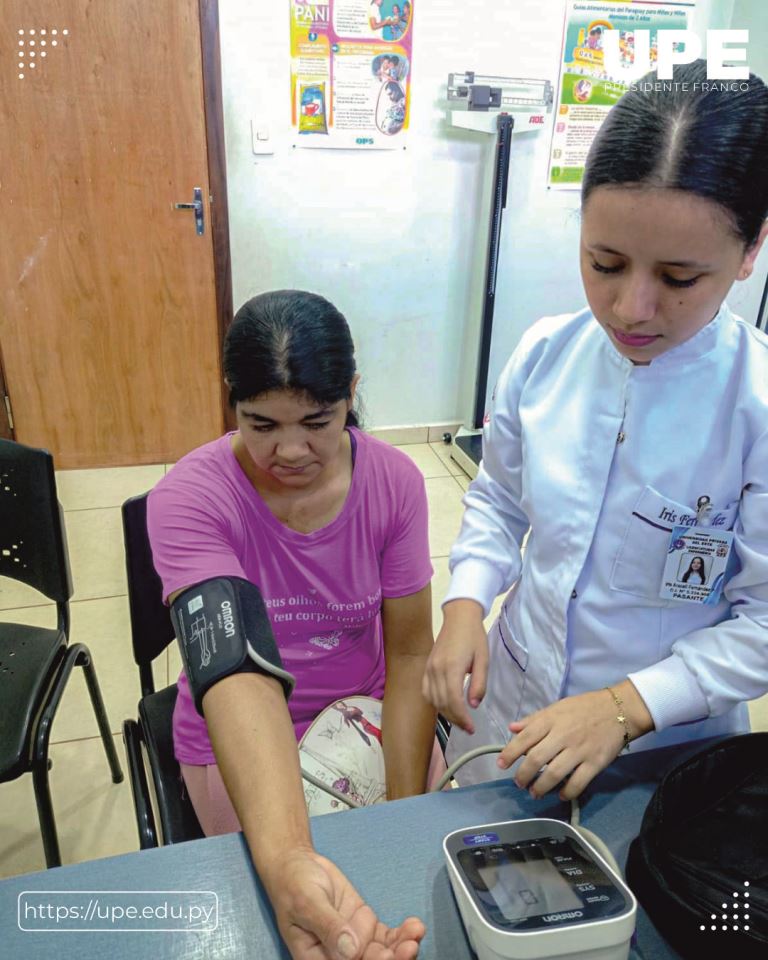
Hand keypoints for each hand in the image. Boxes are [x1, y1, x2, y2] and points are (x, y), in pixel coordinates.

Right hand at [264, 846, 424, 959]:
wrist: (299, 865)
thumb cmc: (294, 885)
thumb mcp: (306, 902)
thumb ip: (328, 926)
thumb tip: (350, 951)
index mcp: (316, 959)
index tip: (386, 957)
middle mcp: (337, 957)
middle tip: (409, 946)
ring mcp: (355, 943)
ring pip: (383, 954)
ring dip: (402, 948)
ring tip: (416, 933)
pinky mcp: (366, 927)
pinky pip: (388, 937)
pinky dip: (402, 934)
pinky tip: (414, 926)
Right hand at [422, 599, 487, 732]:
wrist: (459, 617)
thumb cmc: (474, 637)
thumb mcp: (483, 659)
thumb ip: (479, 683)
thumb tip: (474, 705)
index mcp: (452, 667)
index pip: (454, 701)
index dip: (462, 718)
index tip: (472, 728)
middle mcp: (436, 669)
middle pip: (442, 703)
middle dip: (455, 719)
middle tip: (468, 727)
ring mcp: (429, 668)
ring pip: (433, 699)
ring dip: (445, 713)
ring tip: (459, 719)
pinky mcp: (427, 667)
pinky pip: (426, 691)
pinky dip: (435, 703)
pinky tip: (445, 706)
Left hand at [497, 683, 652, 799]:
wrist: (618, 709)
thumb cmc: (584, 708)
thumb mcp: (557, 707)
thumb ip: (534, 719)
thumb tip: (512, 728)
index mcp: (551, 720)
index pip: (525, 738)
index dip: (510, 753)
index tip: (501, 764)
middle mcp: (563, 735)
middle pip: (536, 759)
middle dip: (523, 775)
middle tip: (519, 783)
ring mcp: (579, 750)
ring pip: (554, 774)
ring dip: (541, 787)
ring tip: (535, 792)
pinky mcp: (595, 763)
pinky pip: (578, 783)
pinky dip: (567, 792)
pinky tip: (560, 795)